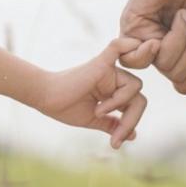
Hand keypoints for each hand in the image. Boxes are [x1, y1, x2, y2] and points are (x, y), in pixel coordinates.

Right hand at [34, 38, 148, 148]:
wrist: (45, 98)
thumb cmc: (64, 107)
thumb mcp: (93, 119)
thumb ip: (112, 124)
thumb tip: (133, 135)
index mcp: (113, 91)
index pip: (135, 106)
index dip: (129, 125)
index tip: (114, 142)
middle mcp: (114, 79)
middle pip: (140, 99)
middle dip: (131, 121)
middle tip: (115, 137)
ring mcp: (108, 70)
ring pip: (135, 86)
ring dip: (120, 104)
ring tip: (98, 111)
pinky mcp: (100, 63)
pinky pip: (118, 47)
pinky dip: (129, 45)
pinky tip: (136, 46)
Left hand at [120, 0, 185, 107]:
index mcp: (181, 52)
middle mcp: (161, 49)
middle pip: (176, 77)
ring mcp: (145, 39)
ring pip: (163, 66)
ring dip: (180, 41)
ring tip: (182, 15)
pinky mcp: (130, 28)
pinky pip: (135, 59)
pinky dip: (149, 52)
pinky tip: (157, 39)